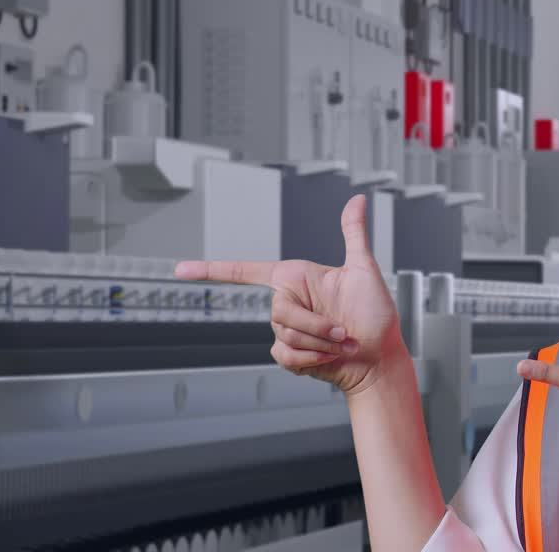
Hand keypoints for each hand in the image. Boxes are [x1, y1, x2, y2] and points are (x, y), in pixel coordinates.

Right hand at [174, 195, 403, 396]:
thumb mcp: (364, 269)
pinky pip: (285, 355)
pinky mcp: (288, 355)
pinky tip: (330, 357)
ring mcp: (286, 330)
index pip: (246, 271)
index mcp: (296, 278)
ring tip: (342, 342)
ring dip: (319, 343)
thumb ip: (354, 233)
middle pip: (279, 311)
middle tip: (345, 330)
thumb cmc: (376, 314)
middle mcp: (288, 302)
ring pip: (284, 334)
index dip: (211, 270)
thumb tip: (358, 199)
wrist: (378, 358)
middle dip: (317, 325)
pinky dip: (312, 359)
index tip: (180, 270)